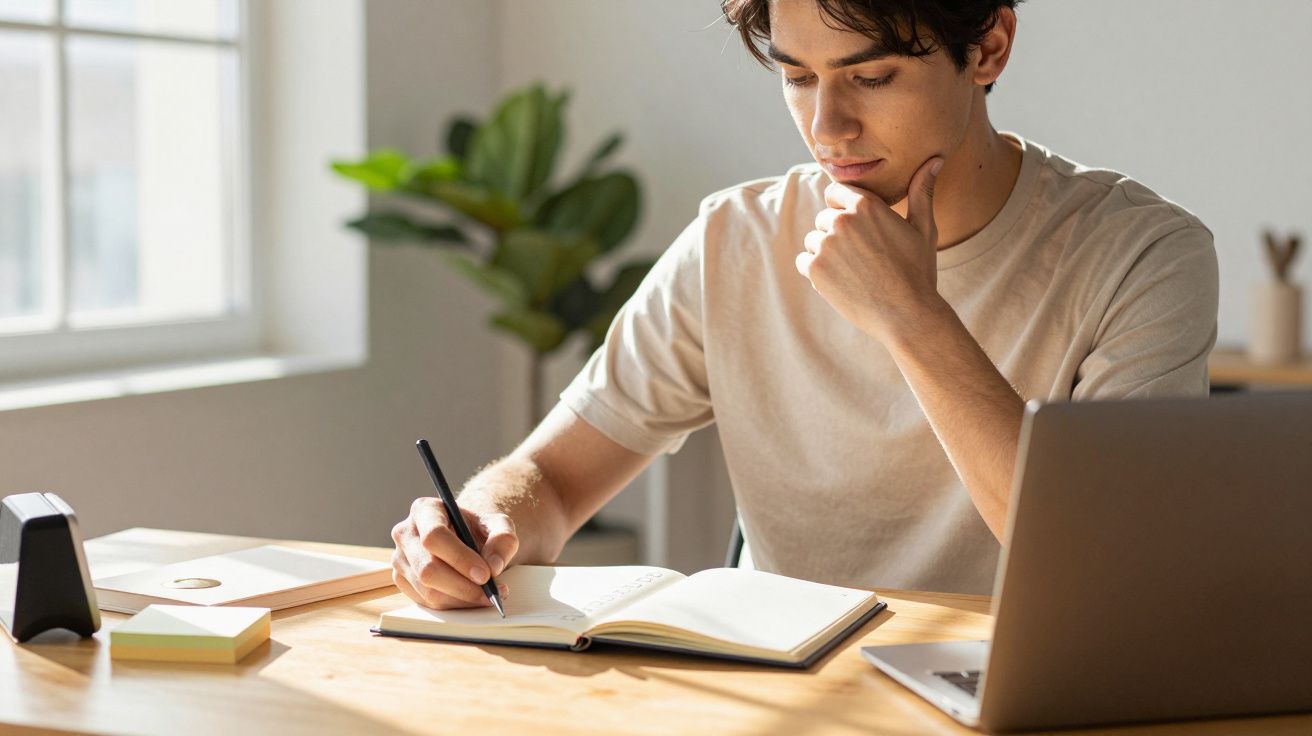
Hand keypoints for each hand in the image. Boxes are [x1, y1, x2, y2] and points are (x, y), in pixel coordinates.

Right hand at [390, 497, 517, 608]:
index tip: (485, 575)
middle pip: (427, 568)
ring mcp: (399, 558)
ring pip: (427, 590)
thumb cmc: (478, 530)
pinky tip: (471, 597)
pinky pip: (426, 602)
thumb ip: (503, 539)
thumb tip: (493, 566)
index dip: (460, 558)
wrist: (465, 539)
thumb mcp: (499, 525)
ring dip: (461, 598)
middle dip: (462, 586)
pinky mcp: (401, 580)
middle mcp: (405, 533)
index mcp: (425, 510)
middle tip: (491, 592)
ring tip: (488, 595)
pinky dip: (453, 605)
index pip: (434, 536)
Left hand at [796, 156, 944, 341]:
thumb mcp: (923, 229)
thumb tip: (935, 159)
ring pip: (814, 240)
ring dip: (827, 254)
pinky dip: (817, 272)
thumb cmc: (918, 272)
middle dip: (837, 235)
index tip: (858, 230)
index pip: (835, 193)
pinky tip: (842, 282)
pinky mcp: (814, 268)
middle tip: (862, 258)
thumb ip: (922, 192)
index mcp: (866, 205)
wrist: (907, 314)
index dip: (844, 209)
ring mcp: (825, 243)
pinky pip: (804, 261)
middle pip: (825, 218)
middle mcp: (842, 220)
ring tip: (854, 272)